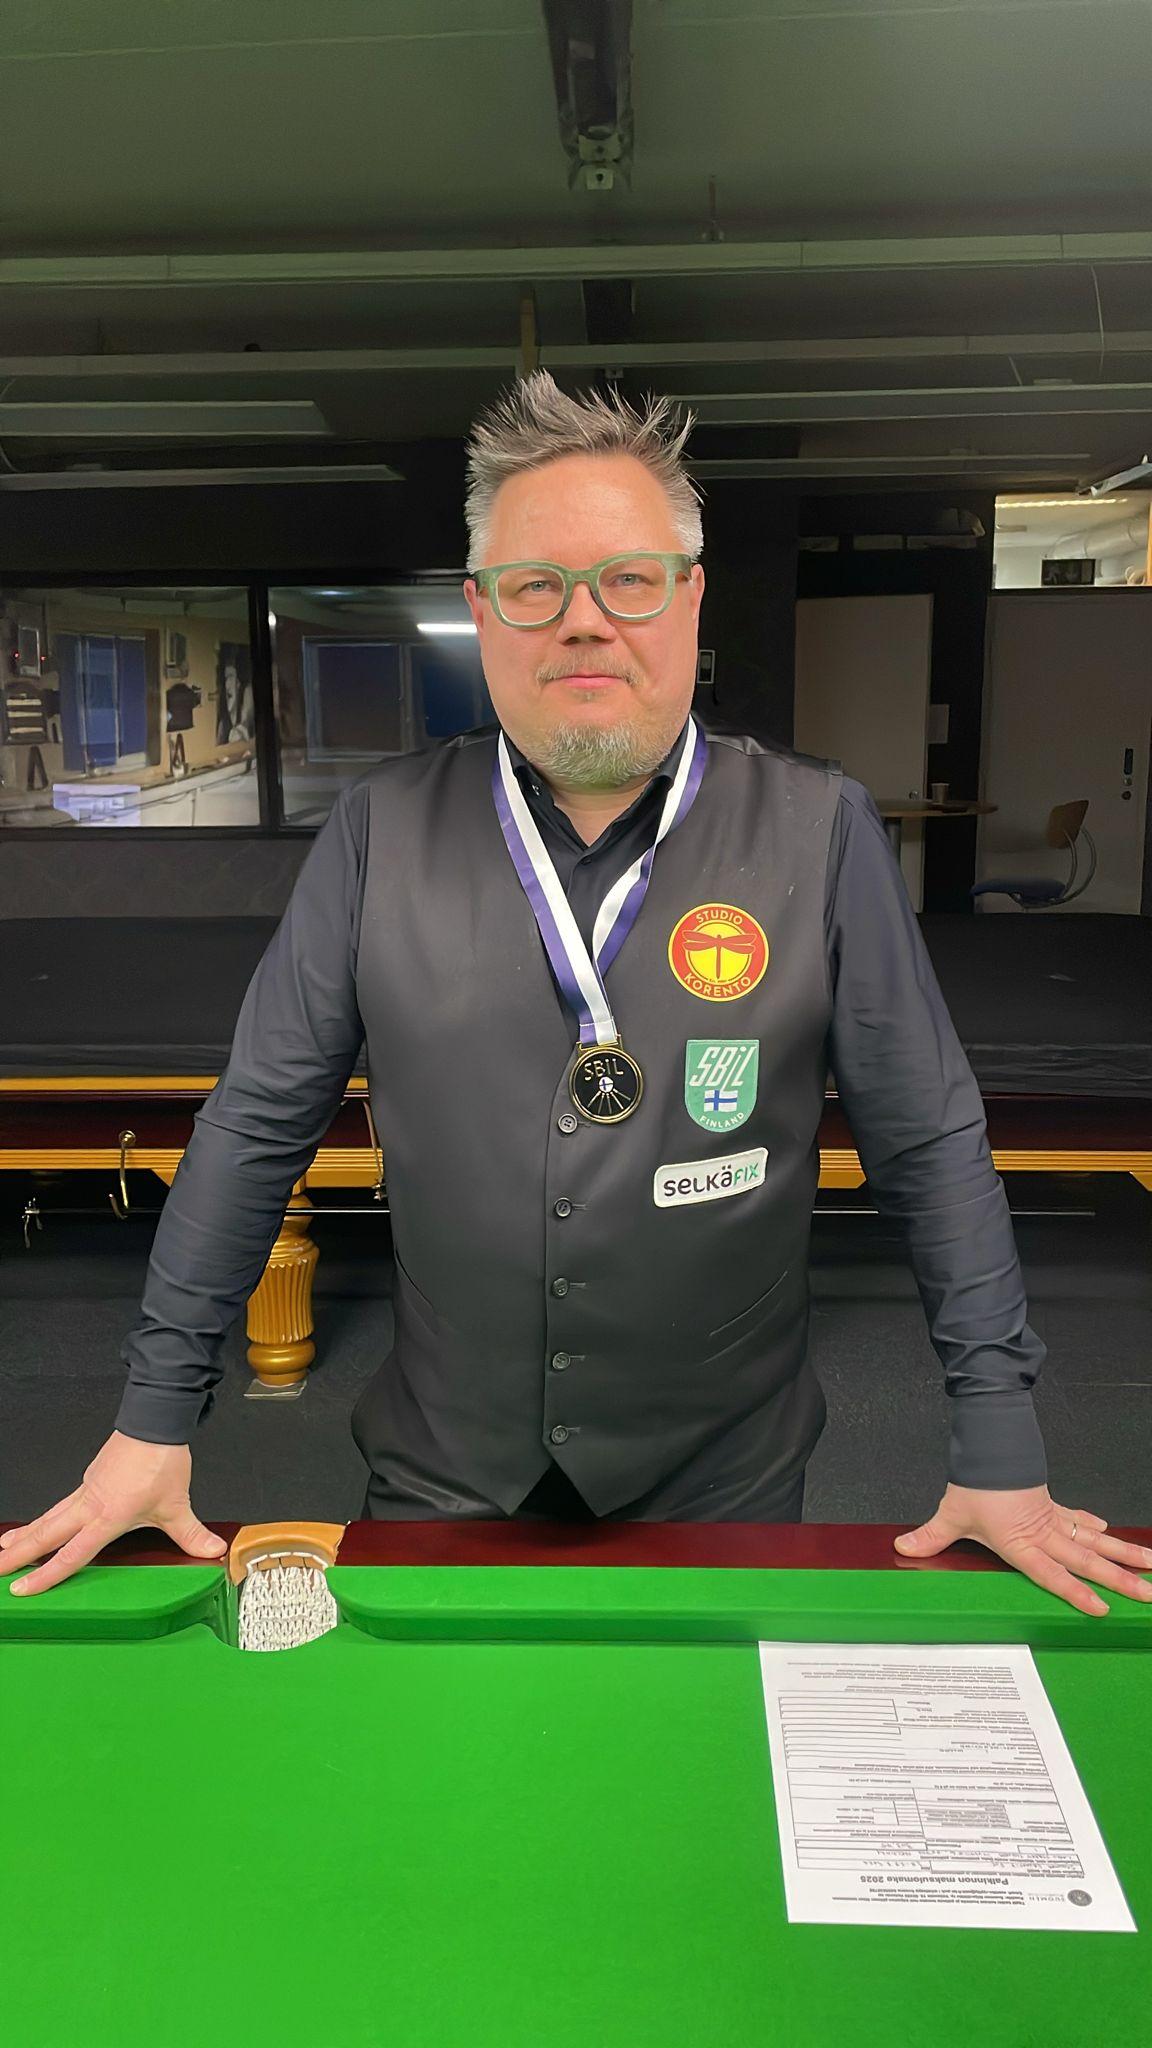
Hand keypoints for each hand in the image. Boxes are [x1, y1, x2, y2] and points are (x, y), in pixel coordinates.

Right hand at [1, 1431, 226, 1597]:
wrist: (154, 1421)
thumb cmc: (161, 1459)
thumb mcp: (178, 1503)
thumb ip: (192, 1534)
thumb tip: (212, 1551)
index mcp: (108, 1516)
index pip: (72, 1553)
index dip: (47, 1573)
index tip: (23, 1588)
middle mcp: (90, 1504)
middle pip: (46, 1534)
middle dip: (18, 1554)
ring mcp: (87, 1491)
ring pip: (49, 1518)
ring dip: (25, 1535)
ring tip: (4, 1549)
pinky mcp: (90, 1481)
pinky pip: (60, 1505)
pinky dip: (44, 1518)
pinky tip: (38, 1524)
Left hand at [894, 1482, 1151, 1613]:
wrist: (991, 1446)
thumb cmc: (975, 1482)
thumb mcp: (951, 1513)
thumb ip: (931, 1536)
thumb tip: (903, 1548)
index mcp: (1021, 1542)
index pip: (1052, 1573)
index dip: (1075, 1592)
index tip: (1102, 1607)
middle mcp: (1044, 1533)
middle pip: (1087, 1560)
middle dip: (1120, 1579)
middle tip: (1147, 1594)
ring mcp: (1054, 1520)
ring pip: (1095, 1542)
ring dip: (1123, 1555)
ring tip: (1150, 1569)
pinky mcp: (1054, 1508)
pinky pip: (1080, 1521)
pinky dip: (1097, 1529)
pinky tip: (1112, 1533)